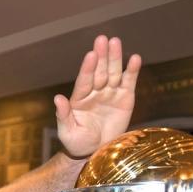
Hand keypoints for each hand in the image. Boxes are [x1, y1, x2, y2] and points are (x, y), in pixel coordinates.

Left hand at [55, 35, 141, 158]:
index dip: (88, 68)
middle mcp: (95, 92)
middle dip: (101, 56)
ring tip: (116, 42)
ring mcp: (110, 93)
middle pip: (99, 71)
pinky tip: (135, 58)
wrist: (95, 152)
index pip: (84, 80)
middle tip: (102, 39)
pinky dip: (132, 71)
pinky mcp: (125, 98)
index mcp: (79, 98)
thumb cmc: (77, 142)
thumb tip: (57, 98)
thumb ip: (63, 115)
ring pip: (113, 72)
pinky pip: (128, 82)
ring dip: (115, 57)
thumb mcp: (67, 132)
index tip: (91, 55)